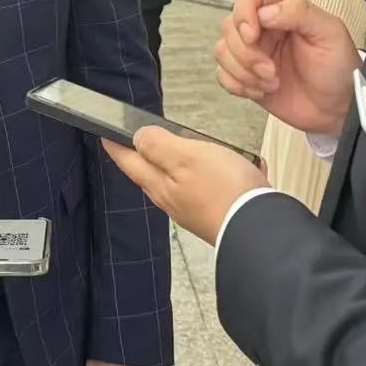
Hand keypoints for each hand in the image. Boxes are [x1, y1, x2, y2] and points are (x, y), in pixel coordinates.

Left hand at [104, 129, 266, 244]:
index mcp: (161, 185)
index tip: (104, 136)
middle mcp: (173, 200)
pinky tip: (220, 168)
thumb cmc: (225, 190)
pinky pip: (204, 189)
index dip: (116, 146)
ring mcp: (195, 209)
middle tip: (135, 143)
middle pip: (151, 175)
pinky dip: (208, 175)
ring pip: (177, 183)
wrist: (260, 229)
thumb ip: (160, 145)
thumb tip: (138, 137)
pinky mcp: (216, 212)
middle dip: (143, 157)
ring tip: (177, 150)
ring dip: (176, 165)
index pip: (130, 162)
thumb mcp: (188, 156)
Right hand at [215, 0, 359, 134]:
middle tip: (271, 71)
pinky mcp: (247, 77)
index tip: (253, 36)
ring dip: (243, 71)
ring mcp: (254, 53)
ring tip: (271, 82)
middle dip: (247, 53)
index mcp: (283, 10)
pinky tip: (261, 91)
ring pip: (223, 51)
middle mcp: (265, 29)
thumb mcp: (329, 33)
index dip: (243, 14)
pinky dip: (238, 85)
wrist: (338, 108)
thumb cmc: (339, 68)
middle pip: (230, 26)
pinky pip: (222, 75)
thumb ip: (299, 13)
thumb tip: (265, 12)